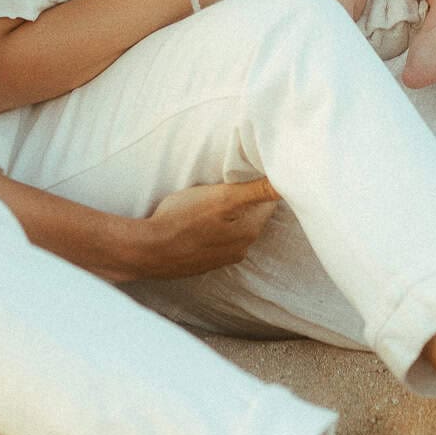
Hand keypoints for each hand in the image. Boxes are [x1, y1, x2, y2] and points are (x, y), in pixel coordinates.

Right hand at [125, 176, 279, 278]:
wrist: (148, 250)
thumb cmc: (182, 219)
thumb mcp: (222, 198)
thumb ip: (256, 191)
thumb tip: (288, 184)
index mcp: (250, 231)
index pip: (268, 201)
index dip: (259, 183)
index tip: (247, 172)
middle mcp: (241, 248)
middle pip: (252, 215)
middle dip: (245, 199)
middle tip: (227, 182)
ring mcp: (222, 258)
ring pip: (234, 227)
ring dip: (228, 215)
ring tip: (210, 201)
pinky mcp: (204, 262)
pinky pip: (217, 239)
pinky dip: (213, 228)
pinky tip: (198, 220)